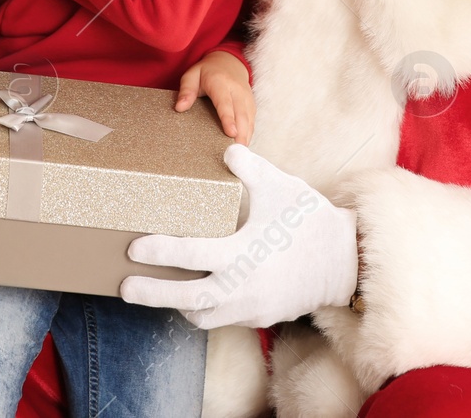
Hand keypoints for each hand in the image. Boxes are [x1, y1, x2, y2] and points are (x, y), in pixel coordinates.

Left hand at [119, 144, 358, 328]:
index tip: (134, 248)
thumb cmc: (310, 221)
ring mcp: (251, 307)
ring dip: (176, 305)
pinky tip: (195, 297)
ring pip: (203, 316)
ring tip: (155, 293)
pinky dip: (205, 311)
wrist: (346, 261)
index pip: (189, 255)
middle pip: (186, 298)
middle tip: (124, 287)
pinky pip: (223, 319)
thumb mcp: (280, 187)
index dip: (158, 251)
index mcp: (242, 253)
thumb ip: (249, 168)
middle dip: (152, 294)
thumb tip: (226, 151)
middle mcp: (242, 286)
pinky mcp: (260, 317)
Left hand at [176, 51, 254, 144]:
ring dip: (246, 136)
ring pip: (249, 118)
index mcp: (220, 83)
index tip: (231, 133)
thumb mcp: (192, 75)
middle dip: (241, 133)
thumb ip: (186, 90)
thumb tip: (179, 107)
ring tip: (241, 153)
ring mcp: (247, 97)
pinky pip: (252, 120)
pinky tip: (244, 145)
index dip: (229, 119)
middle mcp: (237, 90)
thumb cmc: (207, 71)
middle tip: (237, 152)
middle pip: (241, 114)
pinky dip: (249, 133)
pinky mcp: (251, 103)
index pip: (225, 103)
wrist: (229, 61)